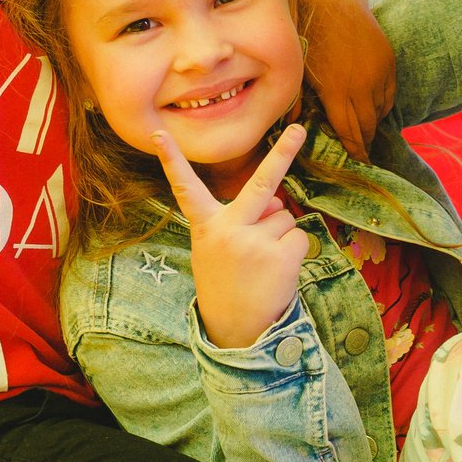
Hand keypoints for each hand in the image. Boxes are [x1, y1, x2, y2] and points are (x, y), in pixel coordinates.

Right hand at [154, 123, 311, 349]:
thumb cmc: (227, 283)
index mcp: (206, 227)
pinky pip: (299, 237)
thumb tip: (280, 200)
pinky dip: (294, 251)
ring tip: (263, 264)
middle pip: (262, 184)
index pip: (185, 188)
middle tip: (299, 129)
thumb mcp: (219, 250)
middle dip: (284, 151)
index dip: (172, 160)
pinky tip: (277, 272)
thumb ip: (243, 220)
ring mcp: (255, 242)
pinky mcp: (280, 256)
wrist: (235, 332)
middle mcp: (229, 229)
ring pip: (285, 217)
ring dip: (280, 235)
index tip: (161, 135)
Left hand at [299, 0, 395, 157]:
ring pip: (380, 112)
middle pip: (367, 126)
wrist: (334, 0)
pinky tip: (373, 110)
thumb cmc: (309, 34)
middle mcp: (362, 86)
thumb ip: (297, 100)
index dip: (354, 150)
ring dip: (372, 124)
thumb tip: (291, 127)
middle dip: (364, 143)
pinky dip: (382, 106)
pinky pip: (390, 95)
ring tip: (366, 134)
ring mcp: (378, 74)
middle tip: (362, 156)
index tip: (357, 163)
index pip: (350, 132)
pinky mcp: (389, 62)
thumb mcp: (299, 69)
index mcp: (337, 91)